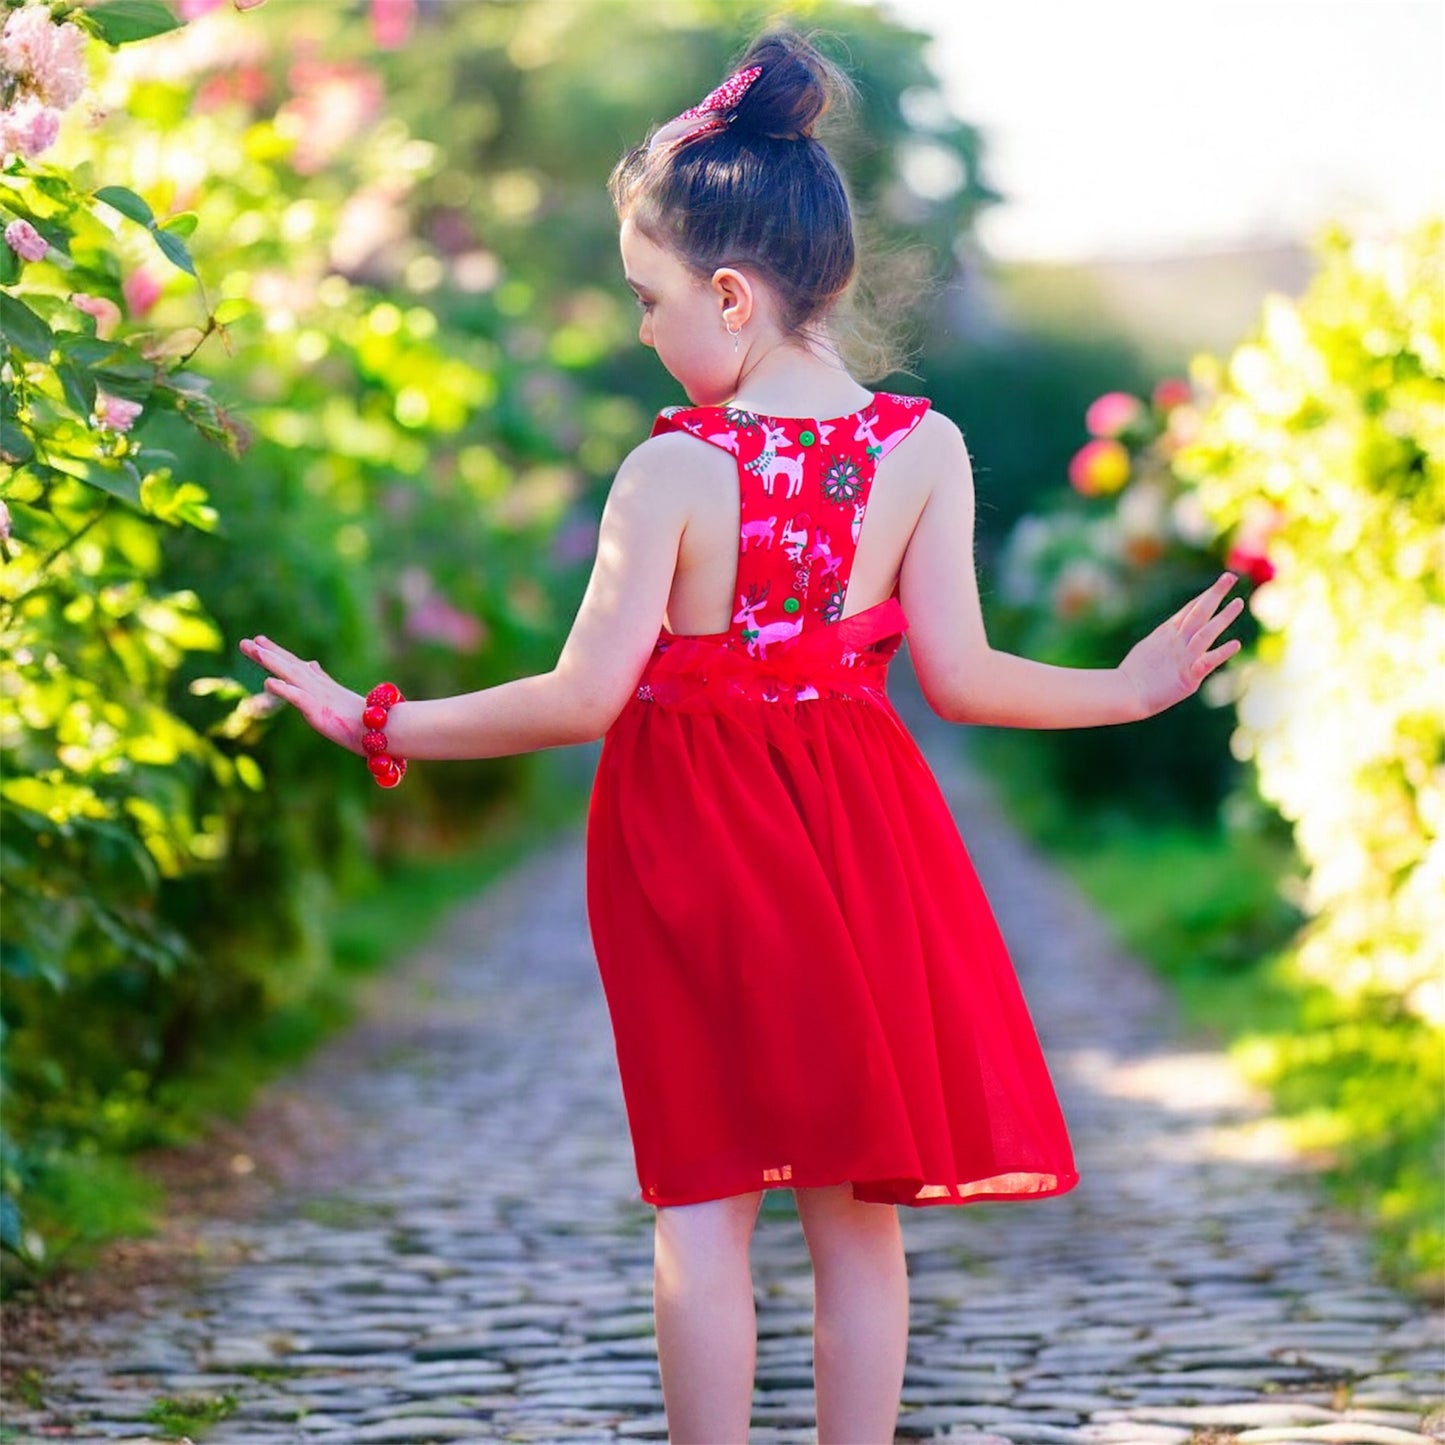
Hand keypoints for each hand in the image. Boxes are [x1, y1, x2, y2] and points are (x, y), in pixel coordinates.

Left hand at [238, 635, 365, 753]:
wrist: (387, 731)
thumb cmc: (370, 721)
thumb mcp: (342, 700)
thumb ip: (325, 682)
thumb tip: (312, 665)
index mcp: (324, 688)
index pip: (297, 666)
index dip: (278, 653)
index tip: (260, 641)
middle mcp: (320, 688)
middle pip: (290, 666)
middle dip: (267, 653)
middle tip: (246, 642)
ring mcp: (319, 698)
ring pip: (292, 675)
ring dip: (272, 661)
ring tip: (253, 649)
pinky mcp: (320, 711)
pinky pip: (299, 698)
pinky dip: (284, 689)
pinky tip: (268, 682)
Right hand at [1119, 572, 1243, 719]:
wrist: (1124, 693)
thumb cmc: (1132, 675)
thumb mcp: (1147, 649)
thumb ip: (1162, 641)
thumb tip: (1169, 634)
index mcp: (1166, 634)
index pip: (1190, 610)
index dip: (1205, 596)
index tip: (1220, 583)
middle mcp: (1177, 641)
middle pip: (1199, 612)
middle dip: (1215, 594)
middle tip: (1230, 577)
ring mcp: (1184, 657)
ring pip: (1207, 632)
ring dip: (1223, 617)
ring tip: (1238, 603)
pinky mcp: (1188, 676)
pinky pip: (1208, 662)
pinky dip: (1222, 653)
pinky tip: (1236, 644)